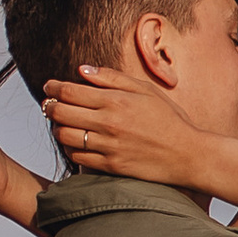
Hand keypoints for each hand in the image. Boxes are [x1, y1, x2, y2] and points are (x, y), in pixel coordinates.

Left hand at [42, 67, 206, 183]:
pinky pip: (77, 157)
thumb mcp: (146, 90)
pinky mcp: (110, 166)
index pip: (69, 91)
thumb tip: (82, 70)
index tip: (49, 86)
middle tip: (49, 103)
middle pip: (61, 112)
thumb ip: (112, 78)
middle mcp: (108, 123)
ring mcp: (108, 146)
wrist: (188, 155)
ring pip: (64, 136)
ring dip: (57, 128)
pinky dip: (70, 148)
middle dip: (50, 106)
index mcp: (116, 100)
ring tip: (62, 123)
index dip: (53, 87)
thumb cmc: (169, 120)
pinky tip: (76, 142)